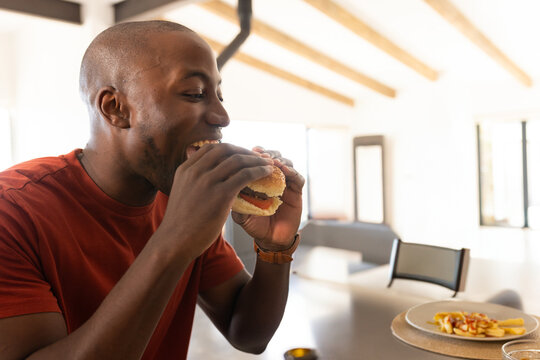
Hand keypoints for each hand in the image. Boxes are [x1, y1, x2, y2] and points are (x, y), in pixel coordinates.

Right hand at [157, 143, 274, 259]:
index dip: (231, 148)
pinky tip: (266, 173)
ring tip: (268, 164)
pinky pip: (245, 175)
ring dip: (256, 160)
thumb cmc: (180, 224)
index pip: (211, 148)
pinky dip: (258, 171)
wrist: (174, 243)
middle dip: (245, 151)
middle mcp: (195, 171)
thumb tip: (206, 176)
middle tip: (258, 157)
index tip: (242, 154)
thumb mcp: (182, 193)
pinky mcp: (220, 195)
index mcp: (185, 169)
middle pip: (226, 149)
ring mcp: (207, 182)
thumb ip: (193, 181)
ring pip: (238, 161)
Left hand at [232, 147, 304, 250]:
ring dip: (279, 159)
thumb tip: (228, 186)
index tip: (248, 151)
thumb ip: (235, 200)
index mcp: (258, 179)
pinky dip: (292, 172)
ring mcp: (285, 184)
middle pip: (272, 156)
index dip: (253, 153)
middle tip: (260, 154)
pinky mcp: (296, 192)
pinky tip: (284, 170)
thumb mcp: (240, 212)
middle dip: (266, 153)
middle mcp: (272, 179)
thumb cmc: (254, 225)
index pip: (257, 160)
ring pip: (286, 163)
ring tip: (271, 161)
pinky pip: (297, 178)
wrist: (270, 240)